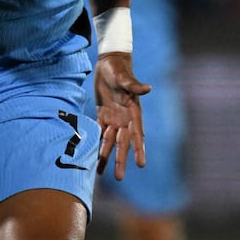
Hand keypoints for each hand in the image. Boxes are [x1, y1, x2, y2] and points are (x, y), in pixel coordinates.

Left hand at [93, 52, 150, 179]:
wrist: (109, 62)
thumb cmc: (119, 68)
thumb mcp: (125, 77)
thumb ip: (134, 85)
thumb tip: (148, 88)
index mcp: (133, 112)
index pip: (137, 134)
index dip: (138, 149)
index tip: (141, 164)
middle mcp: (125, 119)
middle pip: (122, 143)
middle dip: (121, 160)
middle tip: (119, 178)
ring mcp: (114, 118)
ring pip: (109, 141)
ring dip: (106, 156)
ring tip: (101, 173)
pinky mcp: (103, 114)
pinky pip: (99, 132)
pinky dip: (96, 144)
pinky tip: (91, 156)